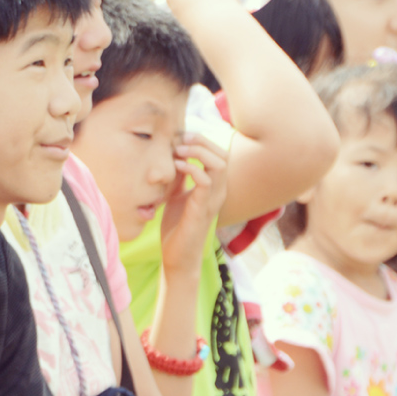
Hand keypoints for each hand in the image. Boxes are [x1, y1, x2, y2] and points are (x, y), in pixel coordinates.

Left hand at [159, 136, 229, 274]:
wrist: (177, 257)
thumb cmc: (177, 227)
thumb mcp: (177, 195)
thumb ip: (180, 177)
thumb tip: (174, 156)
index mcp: (215, 187)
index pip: (218, 154)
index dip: (202, 141)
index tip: (180, 138)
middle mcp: (219, 191)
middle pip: (222, 154)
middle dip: (201, 141)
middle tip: (180, 140)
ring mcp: (213, 200)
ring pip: (218, 164)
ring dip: (197, 152)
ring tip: (178, 151)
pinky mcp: (202, 209)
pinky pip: (204, 181)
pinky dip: (191, 168)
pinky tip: (177, 167)